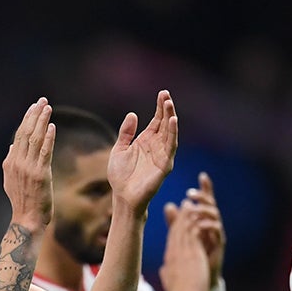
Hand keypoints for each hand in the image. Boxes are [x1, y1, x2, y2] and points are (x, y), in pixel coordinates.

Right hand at [1, 98, 55, 232]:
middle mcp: (17, 163)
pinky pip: (44, 152)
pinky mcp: (40, 174)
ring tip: (47, 107)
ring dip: (41, 121)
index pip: (19, 136)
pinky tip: (52, 126)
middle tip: (42, 101)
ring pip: (35, 139)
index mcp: (10, 162)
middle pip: (26, 133)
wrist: (27, 219)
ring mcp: (28, 168)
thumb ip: (12, 161)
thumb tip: (13, 145)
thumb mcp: (11, 180)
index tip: (34, 107)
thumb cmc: (23, 201)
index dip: (27, 119)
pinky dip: (48, 138)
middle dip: (34, 115)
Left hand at [108, 90, 178, 214]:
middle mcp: (156, 146)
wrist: (122, 197)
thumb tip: (133, 114)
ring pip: (170, 133)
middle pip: (165, 123)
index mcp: (146, 141)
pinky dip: (172, 134)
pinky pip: (170, 147)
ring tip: (170, 105)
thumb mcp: (119, 150)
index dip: (160, 107)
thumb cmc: (120, 176)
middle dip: (167, 109)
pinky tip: (173, 122)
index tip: (162, 93)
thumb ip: (126, 133)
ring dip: (171, 119)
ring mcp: (162, 155)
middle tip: (166, 95)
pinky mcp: (164, 165)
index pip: (157, 120)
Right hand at [159, 206, 210, 290]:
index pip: (172, 238)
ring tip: (190, 204)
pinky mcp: (192, 252)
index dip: (175, 226)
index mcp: (169, 258)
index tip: (178, 217)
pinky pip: (192, 231)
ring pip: (184, 227)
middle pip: (177, 229)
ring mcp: (182, 251)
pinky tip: (196, 212)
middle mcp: (174, 252)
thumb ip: (166, 272)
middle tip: (184, 204)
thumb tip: (162, 270)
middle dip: (181, 216)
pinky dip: (193, 220)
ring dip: (187, 214)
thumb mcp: (168, 281)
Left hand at [165, 172, 225, 283]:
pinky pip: (217, 230)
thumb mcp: (182, 235)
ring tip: (193, 208)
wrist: (198, 278)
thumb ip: (177, 221)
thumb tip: (169, 205)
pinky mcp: (219, 244)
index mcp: (203, 220)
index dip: (206, 188)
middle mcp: (211, 224)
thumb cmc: (191, 255)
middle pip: (211, 204)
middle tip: (190, 193)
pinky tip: (200, 223)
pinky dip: (209, 225)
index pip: (205, 201)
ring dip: (204, 209)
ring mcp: (216, 233)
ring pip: (215, 215)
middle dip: (203, 196)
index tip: (202, 175)